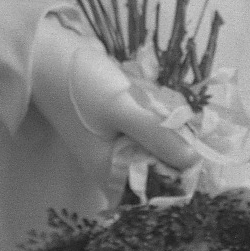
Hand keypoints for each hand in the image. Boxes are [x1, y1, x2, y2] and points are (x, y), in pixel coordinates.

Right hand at [29, 21, 201, 186]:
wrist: (45, 55)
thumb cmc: (79, 86)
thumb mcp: (121, 108)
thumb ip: (156, 135)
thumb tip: (193, 162)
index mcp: (110, 174)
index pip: (155, 195)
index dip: (182, 181)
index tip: (203, 160)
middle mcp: (113, 168)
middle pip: (160, 172)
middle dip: (179, 151)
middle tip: (188, 128)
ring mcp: (116, 147)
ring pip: (157, 150)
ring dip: (171, 133)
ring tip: (174, 113)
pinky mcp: (119, 128)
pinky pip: (149, 132)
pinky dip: (159, 120)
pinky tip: (161, 104)